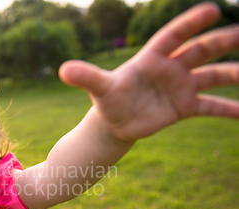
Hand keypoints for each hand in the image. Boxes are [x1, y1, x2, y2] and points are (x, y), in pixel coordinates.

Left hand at [59, 2, 238, 141]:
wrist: (115, 123)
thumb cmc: (108, 100)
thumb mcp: (100, 88)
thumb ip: (86, 77)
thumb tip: (62, 69)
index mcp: (152, 57)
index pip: (173, 36)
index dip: (190, 23)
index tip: (212, 10)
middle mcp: (172, 68)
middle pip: (200, 50)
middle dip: (222, 41)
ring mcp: (182, 86)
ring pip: (213, 76)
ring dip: (234, 74)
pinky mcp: (186, 107)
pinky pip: (213, 106)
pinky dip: (230, 109)